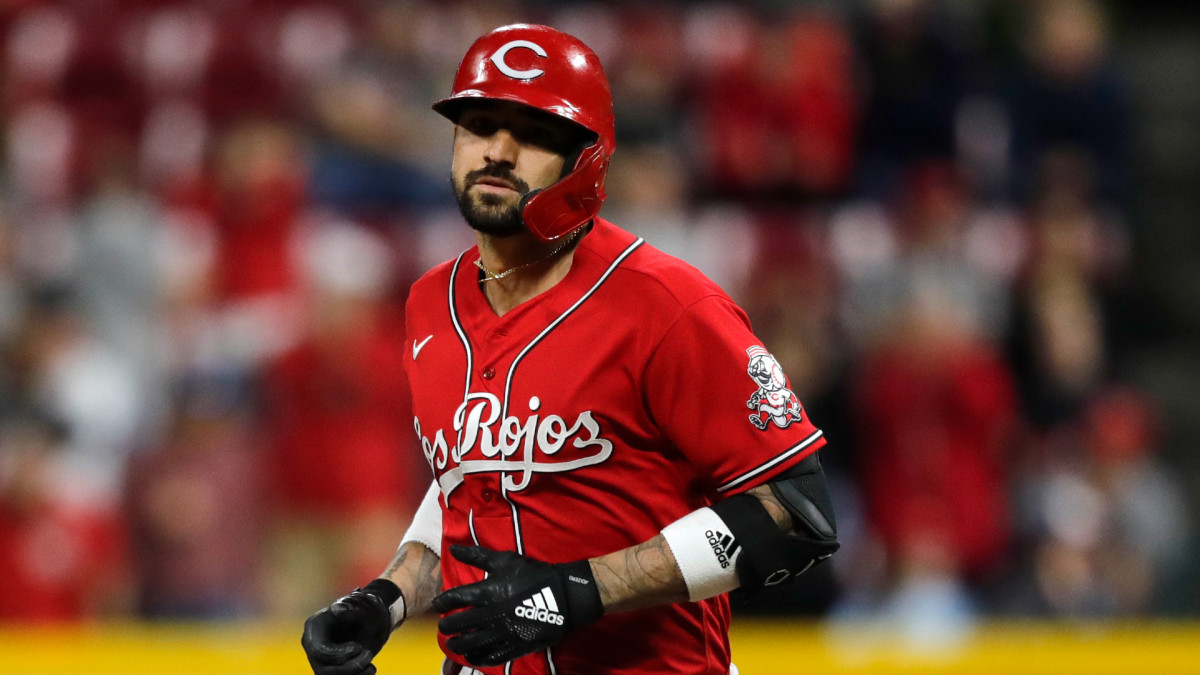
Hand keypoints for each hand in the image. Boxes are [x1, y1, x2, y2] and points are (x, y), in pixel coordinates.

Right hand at [301, 580, 400, 674]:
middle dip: (348, 668)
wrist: (369, 620)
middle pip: (323, 670)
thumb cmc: (361, 610)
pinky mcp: (331, 669)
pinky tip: (370, 669)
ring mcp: (320, 661)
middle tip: (368, 654)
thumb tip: (339, 610)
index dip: (338, 655)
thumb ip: (349, 607)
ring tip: (371, 666)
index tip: (358, 647)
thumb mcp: (357, 604)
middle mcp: (313, 646)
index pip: (318, 651)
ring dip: (354, 674)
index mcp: (314, 628)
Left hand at [433, 545, 602, 666]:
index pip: (457, 598)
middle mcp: (493, 613)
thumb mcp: (506, 560)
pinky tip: (472, 657)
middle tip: (444, 627)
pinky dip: (479, 659)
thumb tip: (453, 548)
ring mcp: (504, 632)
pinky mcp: (516, 646)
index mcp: (490, 591)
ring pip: (473, 644)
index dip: (443, 602)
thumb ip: (477, 555)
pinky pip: (492, 656)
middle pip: (460, 624)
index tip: (438, 605)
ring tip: (453, 644)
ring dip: (458, 645)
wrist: (564, 595)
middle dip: (448, 627)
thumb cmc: (534, 574)